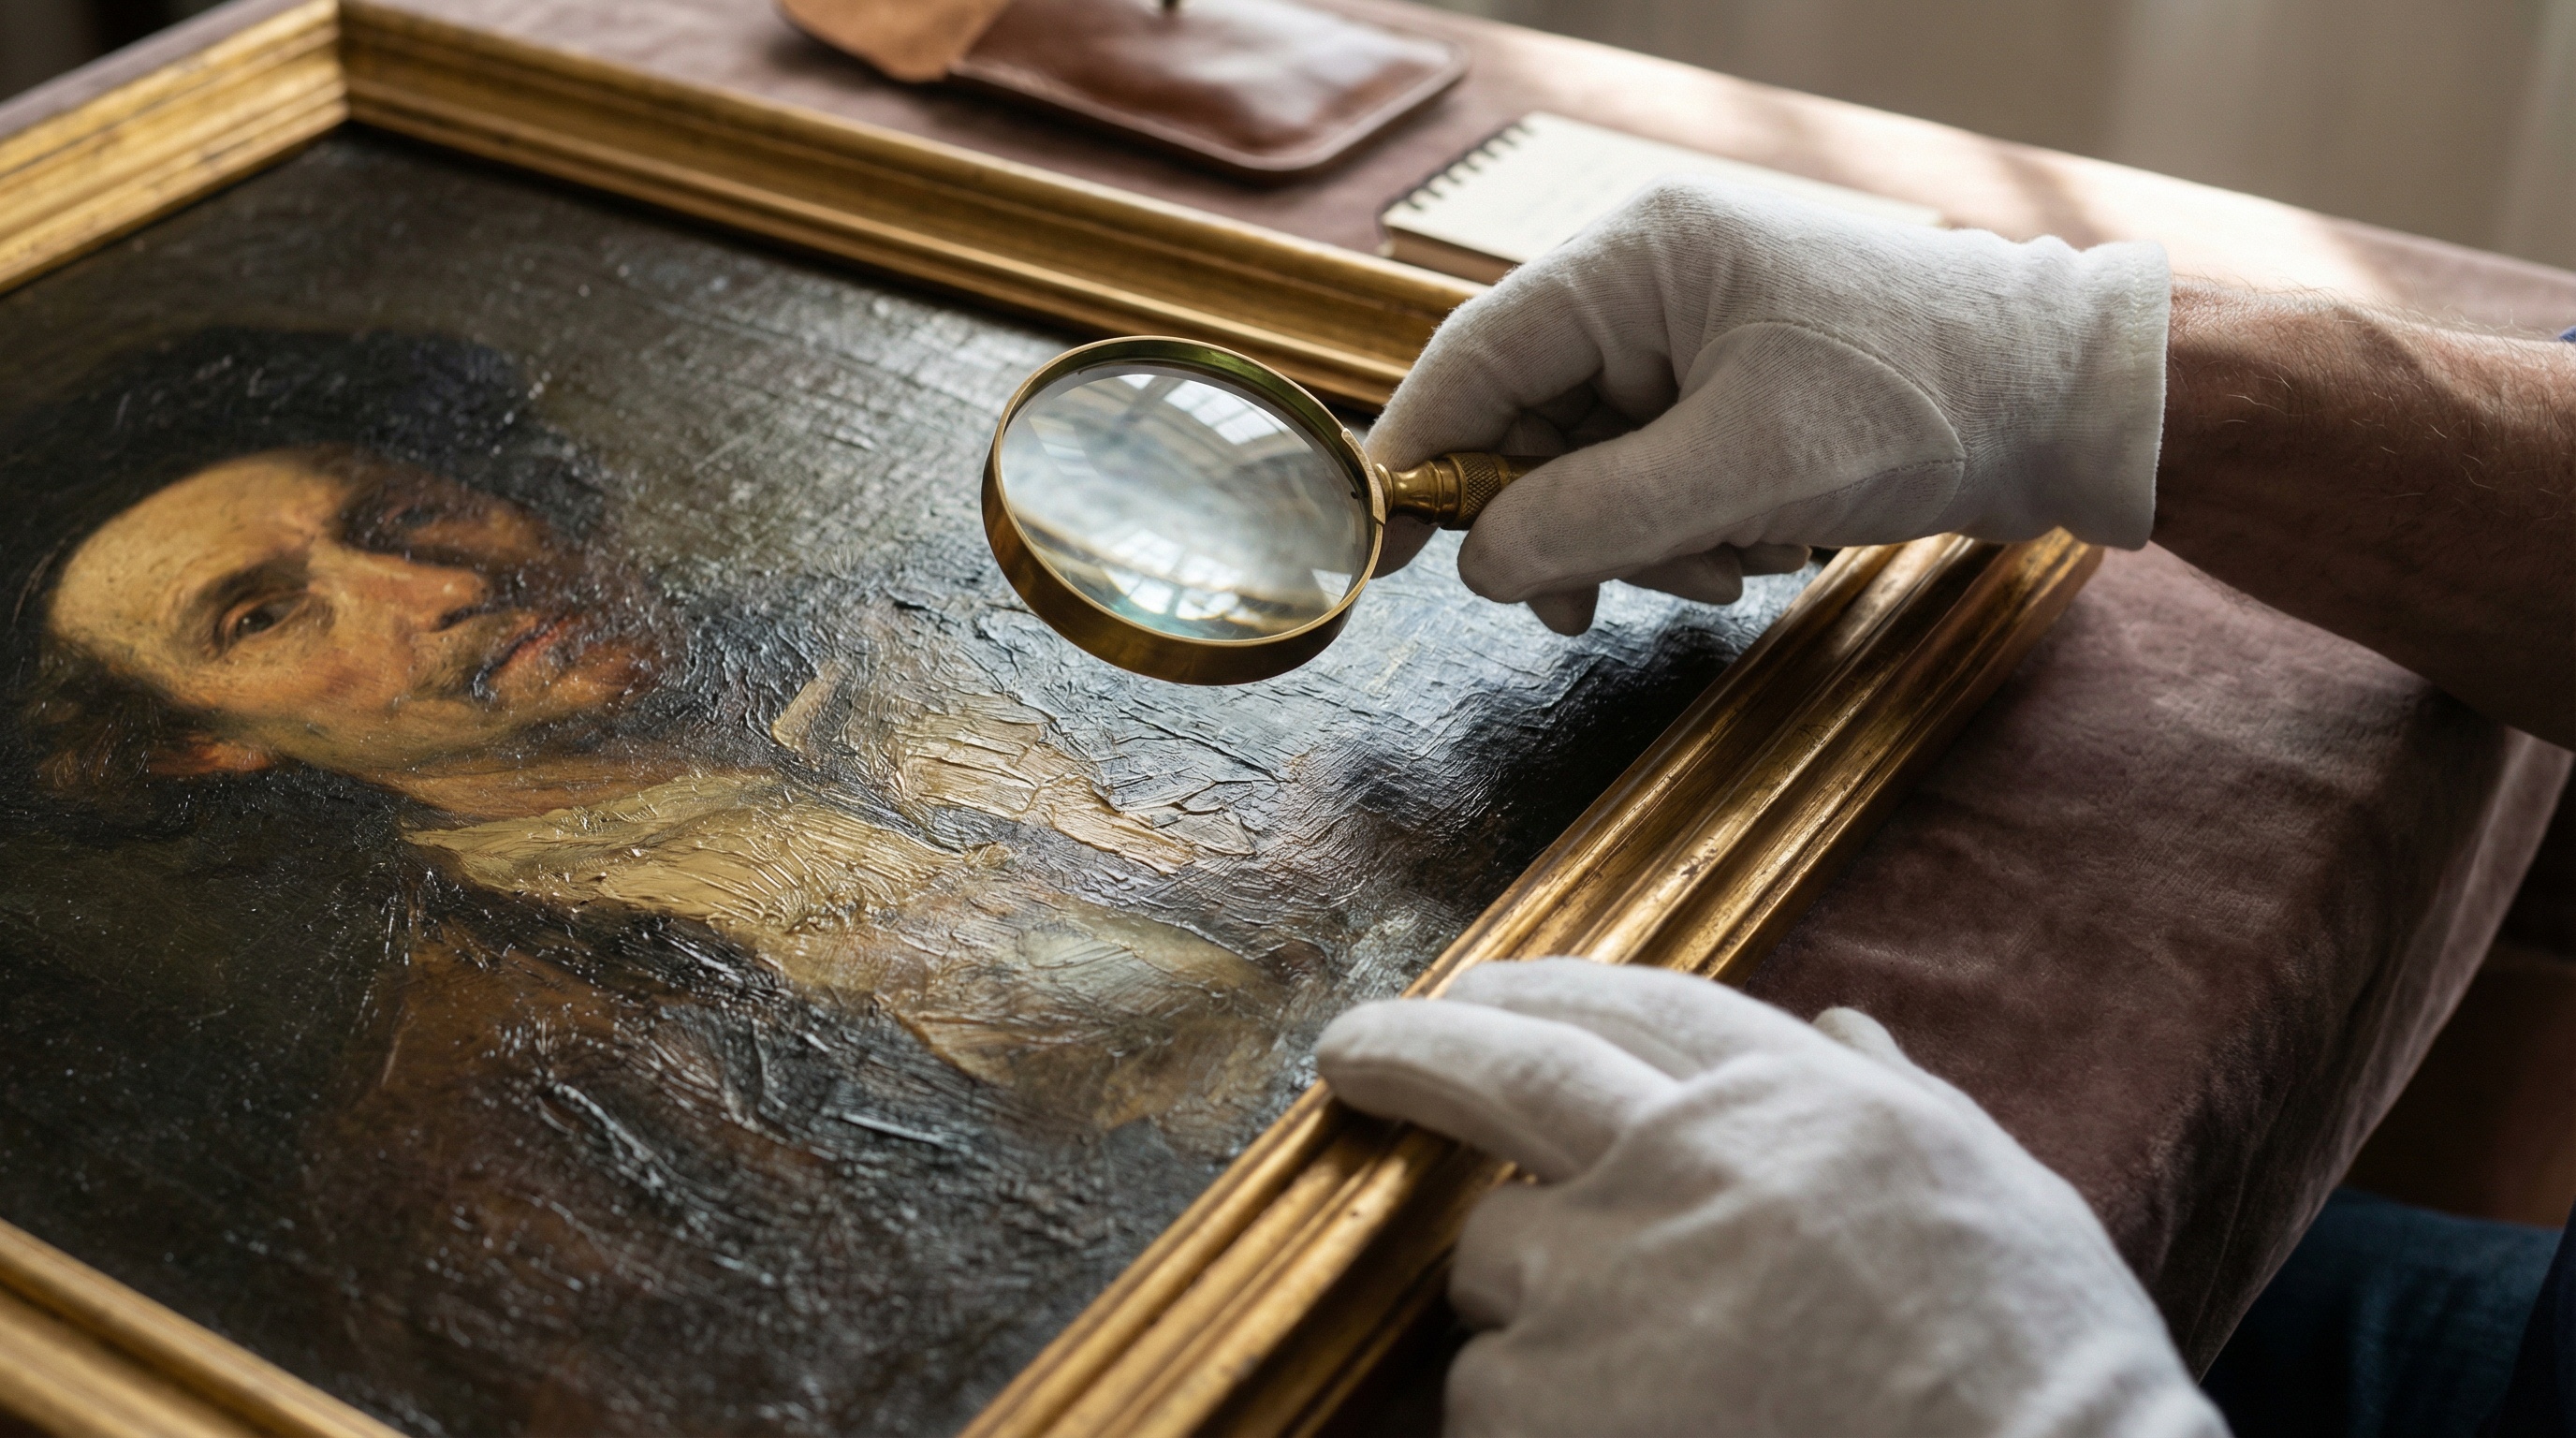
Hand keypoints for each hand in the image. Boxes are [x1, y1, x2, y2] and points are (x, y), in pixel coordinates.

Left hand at [1315, 960, 2224, 1437]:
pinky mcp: (1545, 1400)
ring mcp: (1602, 1278)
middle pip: (1505, 1069)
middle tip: (1351, 1048)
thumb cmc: (2042, 1369)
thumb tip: (1842, 1030)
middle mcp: (1680, 1159)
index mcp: (1792, 1099)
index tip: (1481, 989)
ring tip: (1620, 1375)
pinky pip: (1488, 1393)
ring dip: (1522, 1301)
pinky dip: (1528, 1417)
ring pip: (1491, 1258)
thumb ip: (1892, 1099)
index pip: (1635, 1002)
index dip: (1543, 986)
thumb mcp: (1990, 1187)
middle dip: (1412, 1047)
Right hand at [1368, 179, 2170, 633]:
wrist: (2072, 402)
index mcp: (1636, 257)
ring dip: (1642, 542)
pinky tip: (1759, 547)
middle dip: (1566, 526)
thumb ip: (1589, 517)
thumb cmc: (1922, 401)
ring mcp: (1691, 337)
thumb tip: (1472, 563)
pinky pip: (1654, 476)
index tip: (1385, 550)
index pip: (1473, 355)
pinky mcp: (1730, 389)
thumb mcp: (1740, 470)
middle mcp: (1649, 284)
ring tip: (1732, 565)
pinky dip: (1688, 531)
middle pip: (1529, 425)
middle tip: (1595, 606)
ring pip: (1592, 467)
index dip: (1418, 455)